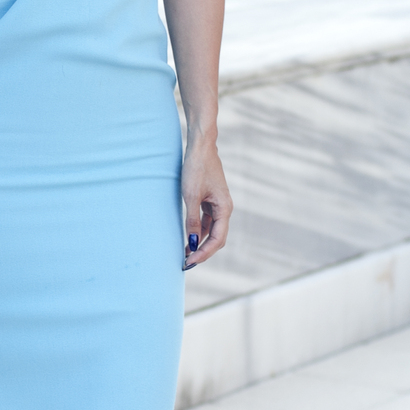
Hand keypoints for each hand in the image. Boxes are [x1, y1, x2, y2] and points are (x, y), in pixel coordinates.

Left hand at [182, 133, 230, 269]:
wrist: (200, 147)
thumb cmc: (196, 169)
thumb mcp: (191, 196)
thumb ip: (192, 220)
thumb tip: (191, 242)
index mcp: (224, 208)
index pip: (217, 239)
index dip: (204, 253)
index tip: (189, 261)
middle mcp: (224, 208)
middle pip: (217, 238)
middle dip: (203, 252)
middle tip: (186, 263)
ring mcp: (218, 204)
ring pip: (211, 231)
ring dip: (200, 243)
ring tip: (185, 254)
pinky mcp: (211, 200)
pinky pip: (206, 221)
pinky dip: (198, 231)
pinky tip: (188, 237)